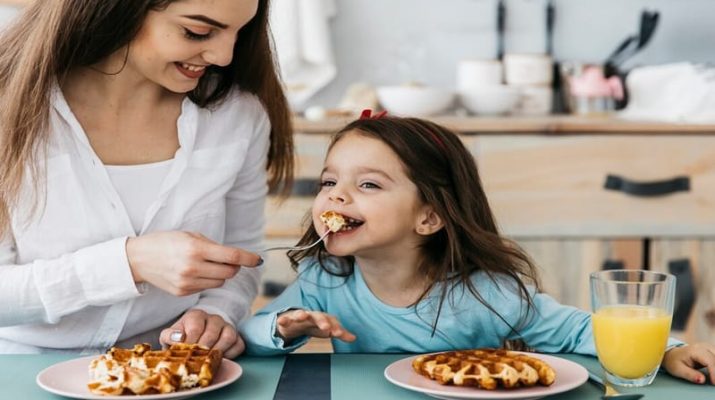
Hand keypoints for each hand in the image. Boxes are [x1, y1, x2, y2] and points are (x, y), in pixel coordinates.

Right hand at [126, 231, 260, 295]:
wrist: (138, 258)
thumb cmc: (166, 242)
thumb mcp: (190, 236)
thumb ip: (214, 246)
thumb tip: (236, 257)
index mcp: (196, 249)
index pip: (232, 256)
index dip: (249, 258)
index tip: (258, 260)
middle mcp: (193, 267)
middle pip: (230, 272)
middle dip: (234, 266)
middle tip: (227, 260)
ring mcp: (188, 282)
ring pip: (220, 282)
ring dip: (221, 274)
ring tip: (207, 265)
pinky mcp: (183, 293)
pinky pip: (206, 288)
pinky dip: (207, 281)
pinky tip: (194, 273)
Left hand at [159, 309, 245, 358]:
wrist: (195, 337)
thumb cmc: (182, 337)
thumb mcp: (169, 335)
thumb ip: (169, 335)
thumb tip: (179, 338)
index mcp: (196, 315)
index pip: (196, 327)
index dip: (191, 342)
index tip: (186, 354)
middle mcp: (214, 318)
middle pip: (212, 332)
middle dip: (204, 349)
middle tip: (198, 360)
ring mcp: (227, 327)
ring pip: (229, 336)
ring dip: (219, 351)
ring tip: (209, 360)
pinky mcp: (237, 337)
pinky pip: (238, 345)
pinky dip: (231, 354)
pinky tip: (221, 359)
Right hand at [276, 309, 355, 342]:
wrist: (295, 321)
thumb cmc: (314, 325)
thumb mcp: (326, 330)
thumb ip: (339, 332)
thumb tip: (354, 338)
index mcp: (323, 318)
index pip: (331, 321)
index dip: (335, 327)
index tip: (339, 334)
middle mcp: (312, 316)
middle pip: (318, 316)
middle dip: (322, 321)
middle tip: (326, 328)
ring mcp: (299, 316)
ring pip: (300, 314)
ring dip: (301, 314)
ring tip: (302, 316)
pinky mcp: (287, 319)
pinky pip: (284, 319)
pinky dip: (283, 319)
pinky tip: (281, 320)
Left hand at [662, 342, 714, 383]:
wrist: (672, 354)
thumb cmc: (674, 362)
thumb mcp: (678, 369)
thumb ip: (690, 375)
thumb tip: (702, 380)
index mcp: (694, 350)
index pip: (709, 361)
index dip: (714, 372)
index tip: (714, 383)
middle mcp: (703, 347)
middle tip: (713, 381)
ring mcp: (708, 348)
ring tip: (713, 378)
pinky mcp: (711, 351)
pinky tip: (713, 372)